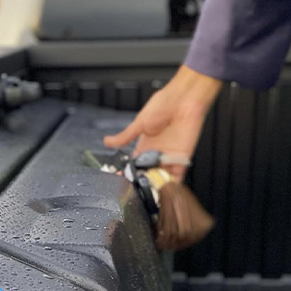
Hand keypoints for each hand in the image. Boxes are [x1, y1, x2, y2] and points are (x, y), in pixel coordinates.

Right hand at [103, 65, 221, 180]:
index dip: (130, 173)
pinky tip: (165, 189)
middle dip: (142, 182)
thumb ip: (125, 136)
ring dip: (156, 185)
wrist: (183, 100)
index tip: (124, 179)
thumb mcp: (139, 123)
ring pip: (161, 178)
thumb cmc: (163, 105)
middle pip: (148, 174)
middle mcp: (157, 153)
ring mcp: (169, 156)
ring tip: (149, 190)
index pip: (136, 164)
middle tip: (137, 187)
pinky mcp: (182, 158)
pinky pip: (177, 176)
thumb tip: (107, 141)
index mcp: (145, 145)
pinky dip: (172, 184)